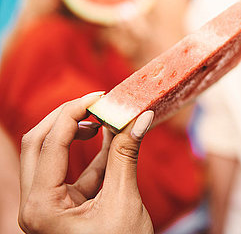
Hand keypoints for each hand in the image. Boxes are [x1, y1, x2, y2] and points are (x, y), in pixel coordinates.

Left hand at [19, 92, 154, 233]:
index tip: (101, 95)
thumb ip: (127, 155)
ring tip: (107, 116)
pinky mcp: (66, 207)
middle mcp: (37, 206)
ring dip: (79, 133)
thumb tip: (140, 116)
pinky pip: (75, 171)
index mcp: (40, 209)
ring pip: (54, 156)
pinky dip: (94, 153)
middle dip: (68, 118)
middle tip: (98, 101)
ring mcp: (49, 207)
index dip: (74, 112)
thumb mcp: (124, 202)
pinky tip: (113, 137)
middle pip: (40, 144)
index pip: (49, 144)